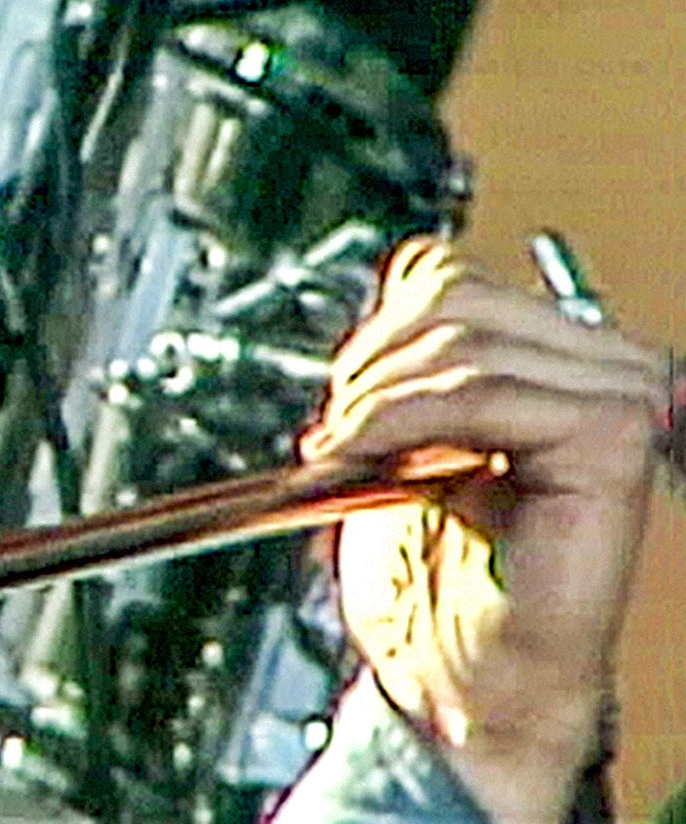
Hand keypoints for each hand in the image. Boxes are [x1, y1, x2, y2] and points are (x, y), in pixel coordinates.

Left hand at [304, 237, 668, 823]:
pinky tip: (377, 465)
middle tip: (337, 433)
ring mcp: (617, 401)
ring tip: (348, 457)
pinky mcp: (611, 442)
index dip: (374, 331)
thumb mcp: (398, 431)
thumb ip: (416, 353)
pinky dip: (405, 423)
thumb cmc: (432, 578)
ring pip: (462, 343)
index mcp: (554, 360)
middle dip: (370, 364)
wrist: (451, 678)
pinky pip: (486, 392)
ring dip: (377, 402)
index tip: (340, 400)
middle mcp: (600, 371)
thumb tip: (405, 279)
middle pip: (452, 295)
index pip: (449, 275)